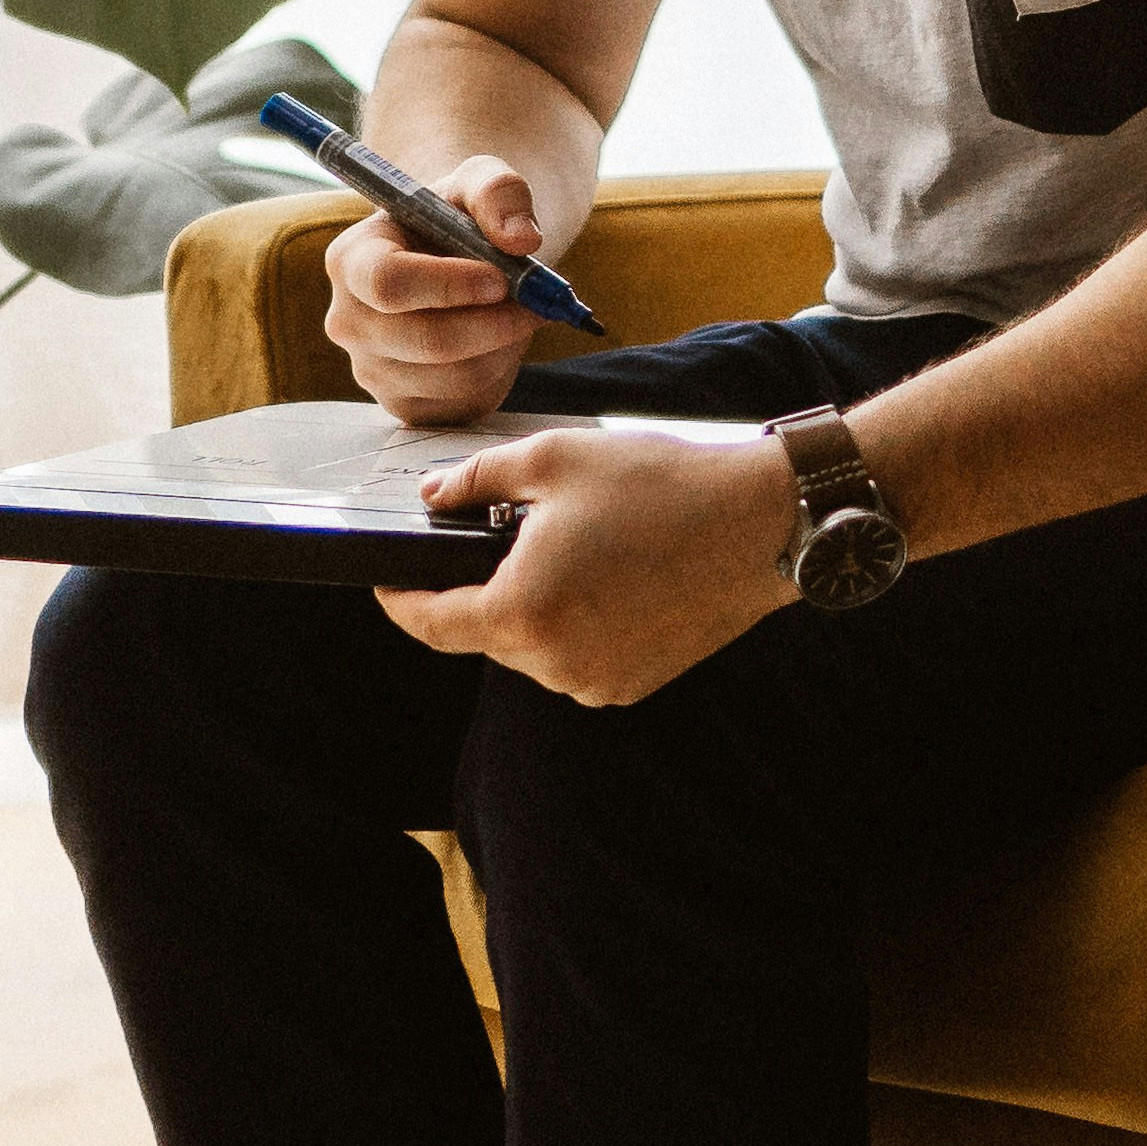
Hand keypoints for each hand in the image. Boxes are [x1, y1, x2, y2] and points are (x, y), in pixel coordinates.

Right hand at [322, 158, 552, 422]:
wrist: (457, 261)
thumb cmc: (458, 217)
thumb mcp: (479, 182)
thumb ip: (500, 193)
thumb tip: (522, 241)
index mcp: (351, 260)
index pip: (388, 282)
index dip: (450, 284)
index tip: (503, 277)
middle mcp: (349, 321)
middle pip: (429, 340)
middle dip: (496, 322)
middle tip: (539, 301)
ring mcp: (372, 370)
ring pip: (457, 376)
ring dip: (504, 345)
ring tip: (516, 312)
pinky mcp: (405, 405)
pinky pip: (465, 401)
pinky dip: (498, 371)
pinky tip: (498, 341)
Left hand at [378, 425, 792, 704]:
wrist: (758, 524)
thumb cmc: (660, 485)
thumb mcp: (554, 459)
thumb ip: (477, 481)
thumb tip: (433, 497)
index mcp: (522, 610)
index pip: (431, 624)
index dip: (400, 601)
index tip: (388, 580)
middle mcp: (553, 662)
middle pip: (486, 633)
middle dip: (488, 586)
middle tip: (524, 532)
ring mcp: (595, 682)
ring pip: (534, 648)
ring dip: (537, 607)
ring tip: (582, 551)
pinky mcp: (632, 686)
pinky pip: (578, 660)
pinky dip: (578, 626)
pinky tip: (614, 580)